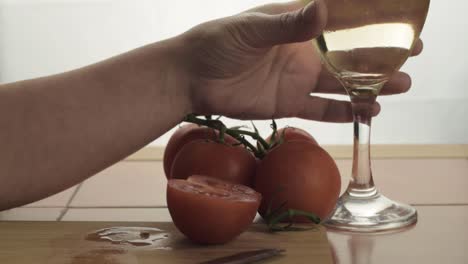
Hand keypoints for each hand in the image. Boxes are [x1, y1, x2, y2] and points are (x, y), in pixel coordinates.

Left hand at [181, 0, 422, 121]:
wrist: (192, 77)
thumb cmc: (217, 43)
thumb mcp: (252, 29)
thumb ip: (288, 24)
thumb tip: (324, 10)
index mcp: (297, 25)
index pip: (340, 22)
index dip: (370, 23)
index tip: (399, 24)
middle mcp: (303, 51)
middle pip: (348, 55)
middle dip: (379, 56)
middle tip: (410, 59)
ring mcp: (297, 79)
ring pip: (341, 84)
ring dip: (369, 86)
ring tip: (399, 86)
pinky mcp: (288, 104)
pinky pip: (321, 109)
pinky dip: (344, 111)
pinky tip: (368, 111)